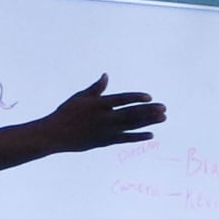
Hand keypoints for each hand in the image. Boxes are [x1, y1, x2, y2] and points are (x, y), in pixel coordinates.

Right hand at [38, 75, 165, 154]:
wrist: (55, 135)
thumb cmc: (66, 113)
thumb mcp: (80, 97)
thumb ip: (96, 88)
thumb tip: (106, 76)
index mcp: (99, 104)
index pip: (122, 99)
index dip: (137, 98)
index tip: (150, 97)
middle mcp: (105, 118)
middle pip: (131, 113)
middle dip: (149, 111)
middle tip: (164, 108)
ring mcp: (106, 131)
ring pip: (132, 126)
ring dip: (149, 122)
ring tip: (163, 118)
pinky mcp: (105, 142)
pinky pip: (125, 139)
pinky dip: (138, 137)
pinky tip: (151, 134)